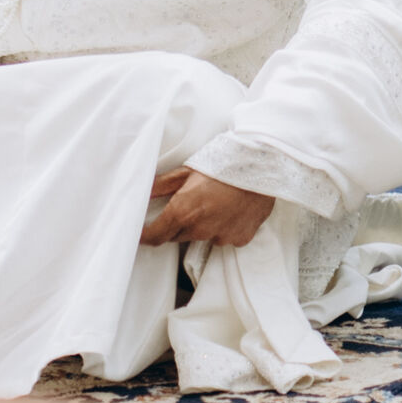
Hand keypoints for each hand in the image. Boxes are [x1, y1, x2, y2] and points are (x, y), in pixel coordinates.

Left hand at [140, 170, 273, 247]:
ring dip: (200, 225)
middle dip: (174, 225)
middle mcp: (199, 229)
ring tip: (212, 202)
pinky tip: (229, 209)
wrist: (262, 166)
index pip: (155, 236)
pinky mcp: (238, 239)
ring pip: (201, 236)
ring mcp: (220, 236)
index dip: (145, 236)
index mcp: (183, 211)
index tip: (139, 234)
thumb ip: (162, 185)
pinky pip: (223, 237)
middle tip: (183, 205)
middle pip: (177, 236)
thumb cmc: (224, 163)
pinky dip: (222, 227)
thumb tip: (141, 191)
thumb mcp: (188, 170)